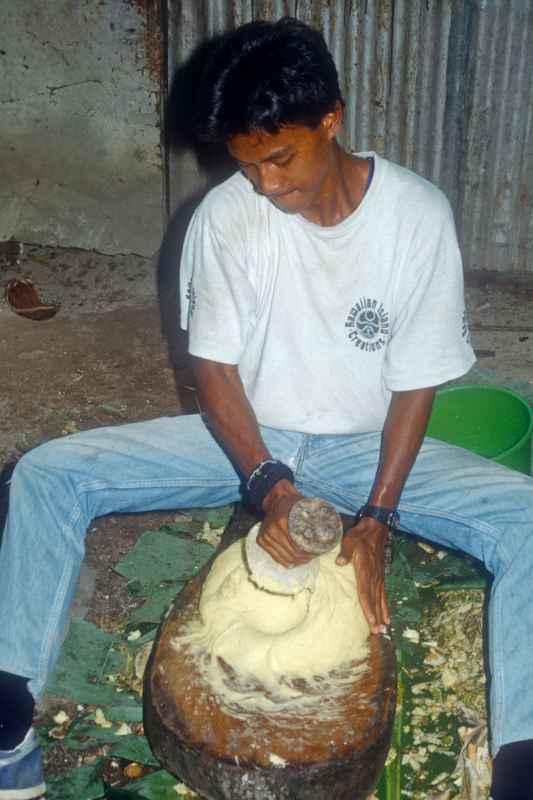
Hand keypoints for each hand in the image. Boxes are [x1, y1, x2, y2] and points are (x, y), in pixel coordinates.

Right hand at [256, 481, 312, 567]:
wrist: (276, 498)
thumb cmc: (294, 501)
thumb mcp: (306, 504)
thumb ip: (316, 514)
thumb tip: (332, 528)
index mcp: (282, 520)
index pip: (297, 545)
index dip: (309, 552)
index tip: (318, 552)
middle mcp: (271, 529)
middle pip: (292, 553)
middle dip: (304, 558)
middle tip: (313, 556)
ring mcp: (265, 535)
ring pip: (284, 557)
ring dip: (296, 561)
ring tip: (306, 559)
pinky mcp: (261, 540)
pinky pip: (275, 556)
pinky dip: (285, 561)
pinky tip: (294, 562)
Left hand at [336, 516, 390, 634]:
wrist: (376, 527)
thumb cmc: (360, 534)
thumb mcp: (350, 538)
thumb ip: (346, 551)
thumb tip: (339, 562)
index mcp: (366, 570)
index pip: (366, 593)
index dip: (368, 608)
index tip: (371, 622)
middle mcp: (374, 576)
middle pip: (374, 600)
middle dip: (376, 616)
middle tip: (378, 632)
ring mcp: (379, 576)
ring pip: (380, 599)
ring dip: (382, 613)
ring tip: (383, 627)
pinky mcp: (380, 574)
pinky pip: (384, 593)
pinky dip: (385, 605)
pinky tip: (388, 615)